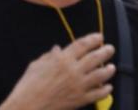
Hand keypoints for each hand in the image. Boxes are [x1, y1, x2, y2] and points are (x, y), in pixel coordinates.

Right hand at [0, 33, 114, 109]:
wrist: (25, 108)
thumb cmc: (27, 87)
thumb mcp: (35, 66)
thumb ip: (49, 56)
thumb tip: (57, 49)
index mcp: (62, 60)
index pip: (82, 44)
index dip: (93, 39)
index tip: (99, 36)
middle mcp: (73, 71)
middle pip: (95, 57)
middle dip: (105, 51)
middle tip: (110, 49)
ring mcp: (78, 85)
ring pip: (100, 75)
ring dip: (109, 70)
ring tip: (112, 67)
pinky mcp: (79, 100)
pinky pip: (97, 94)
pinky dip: (105, 90)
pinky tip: (108, 87)